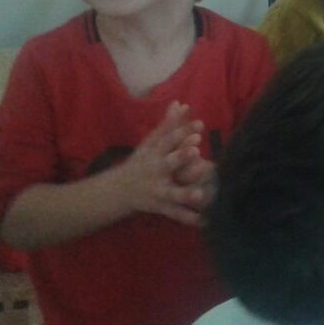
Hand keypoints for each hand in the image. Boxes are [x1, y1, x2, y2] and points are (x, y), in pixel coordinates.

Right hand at [116, 102, 210, 223]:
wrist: (118, 191)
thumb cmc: (141, 162)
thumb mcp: (150, 142)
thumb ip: (167, 124)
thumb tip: (180, 102)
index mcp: (154, 153)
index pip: (169, 139)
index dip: (183, 132)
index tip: (200, 124)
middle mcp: (156, 171)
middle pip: (168, 163)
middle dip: (181, 157)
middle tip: (196, 150)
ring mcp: (158, 190)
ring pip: (173, 193)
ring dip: (186, 194)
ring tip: (201, 195)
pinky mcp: (161, 207)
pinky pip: (176, 214)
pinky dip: (189, 219)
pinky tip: (205, 222)